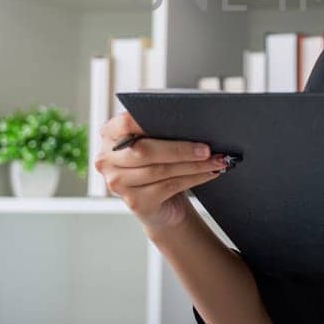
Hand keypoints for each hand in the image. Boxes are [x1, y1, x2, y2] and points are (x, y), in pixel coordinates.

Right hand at [96, 112, 228, 233]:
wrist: (160, 204)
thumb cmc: (158, 163)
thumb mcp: (155, 142)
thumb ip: (160, 130)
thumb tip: (192, 123)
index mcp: (109, 135)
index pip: (125, 123)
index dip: (148, 121)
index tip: (177, 119)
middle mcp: (106, 160)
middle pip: (145, 151)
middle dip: (181, 149)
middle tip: (207, 148)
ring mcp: (117, 183)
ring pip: (160, 170)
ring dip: (193, 165)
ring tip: (216, 160)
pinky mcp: (134, 202)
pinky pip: (168, 186)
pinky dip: (193, 178)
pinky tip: (209, 173)